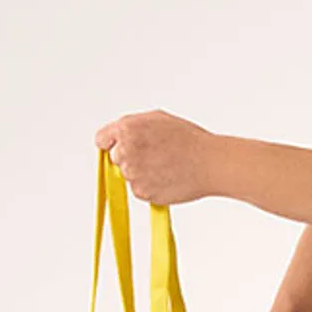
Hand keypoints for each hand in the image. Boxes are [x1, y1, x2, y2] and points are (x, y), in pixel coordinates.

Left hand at [93, 109, 216, 204]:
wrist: (209, 163)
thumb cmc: (189, 140)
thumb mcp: (158, 119)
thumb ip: (132, 127)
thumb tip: (118, 138)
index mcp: (127, 129)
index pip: (101, 140)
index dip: (113, 143)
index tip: (122, 146)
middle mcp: (125, 152)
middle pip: (116, 159)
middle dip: (130, 158)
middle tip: (154, 155)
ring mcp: (132, 174)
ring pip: (129, 176)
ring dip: (142, 173)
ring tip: (165, 165)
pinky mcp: (142, 192)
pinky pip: (140, 190)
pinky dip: (151, 186)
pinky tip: (167, 177)